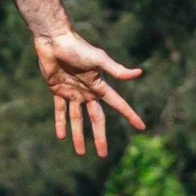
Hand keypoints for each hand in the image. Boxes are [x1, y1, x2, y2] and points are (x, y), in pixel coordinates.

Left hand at [32, 29, 144, 156]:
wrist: (54, 40)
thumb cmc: (78, 47)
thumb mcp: (99, 59)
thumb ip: (117, 70)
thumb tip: (139, 73)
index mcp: (99, 86)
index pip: (118, 104)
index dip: (130, 115)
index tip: (142, 127)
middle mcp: (88, 91)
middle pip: (96, 119)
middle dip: (100, 136)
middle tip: (103, 155)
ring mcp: (73, 92)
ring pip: (76, 119)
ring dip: (78, 135)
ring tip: (80, 152)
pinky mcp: (57, 90)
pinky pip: (60, 110)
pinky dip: (60, 123)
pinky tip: (61, 137)